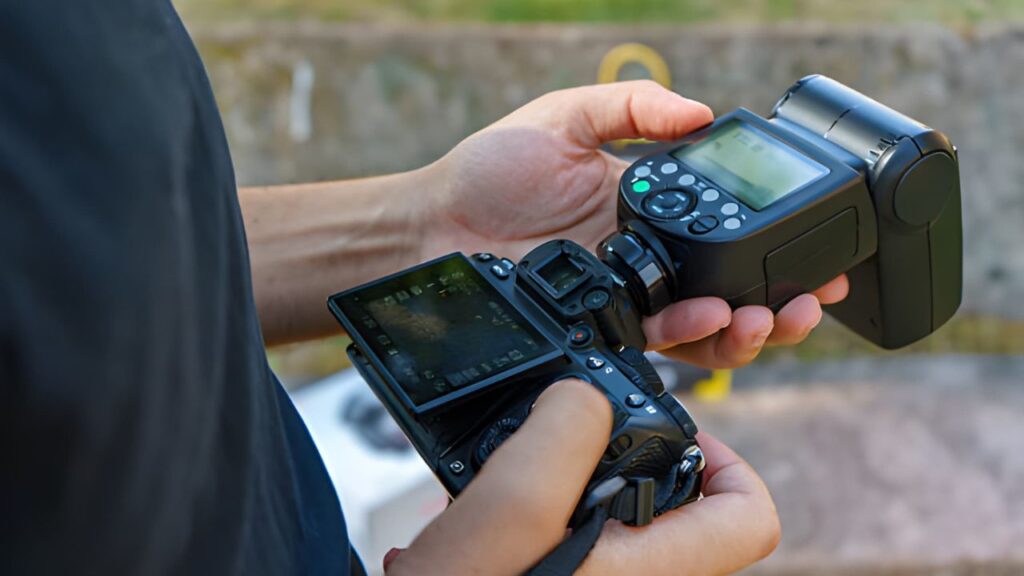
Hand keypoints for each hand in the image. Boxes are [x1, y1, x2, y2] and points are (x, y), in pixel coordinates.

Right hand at [385, 380, 779, 575]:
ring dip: (572, 481)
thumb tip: (583, 399)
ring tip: (519, 465)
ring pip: (617, 520)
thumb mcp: (512, 503)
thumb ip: (564, 433)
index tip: (674, 429)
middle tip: (577, 435)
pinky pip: (570, 540)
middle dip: (629, 456)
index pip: (749, 517)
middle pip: (679, 510)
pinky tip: (483, 507)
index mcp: (651, 570)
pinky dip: (537, 514)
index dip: (729, 459)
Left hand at [421, 81, 846, 367]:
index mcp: (649, 212)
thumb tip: (704, 113)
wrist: (432, 225)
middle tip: (812, 296)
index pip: (726, 232)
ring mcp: (626, 300)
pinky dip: (689, 336)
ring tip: (768, 314)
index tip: (817, 245)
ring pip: (704, 330)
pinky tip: (709, 319)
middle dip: (780, 300)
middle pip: (730, 291)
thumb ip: (633, 109)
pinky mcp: (599, 331)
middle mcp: (648, 262)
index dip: (774, 243)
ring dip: (747, 327)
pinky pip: (654, 344)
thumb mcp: (564, 118)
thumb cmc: (489, 170)